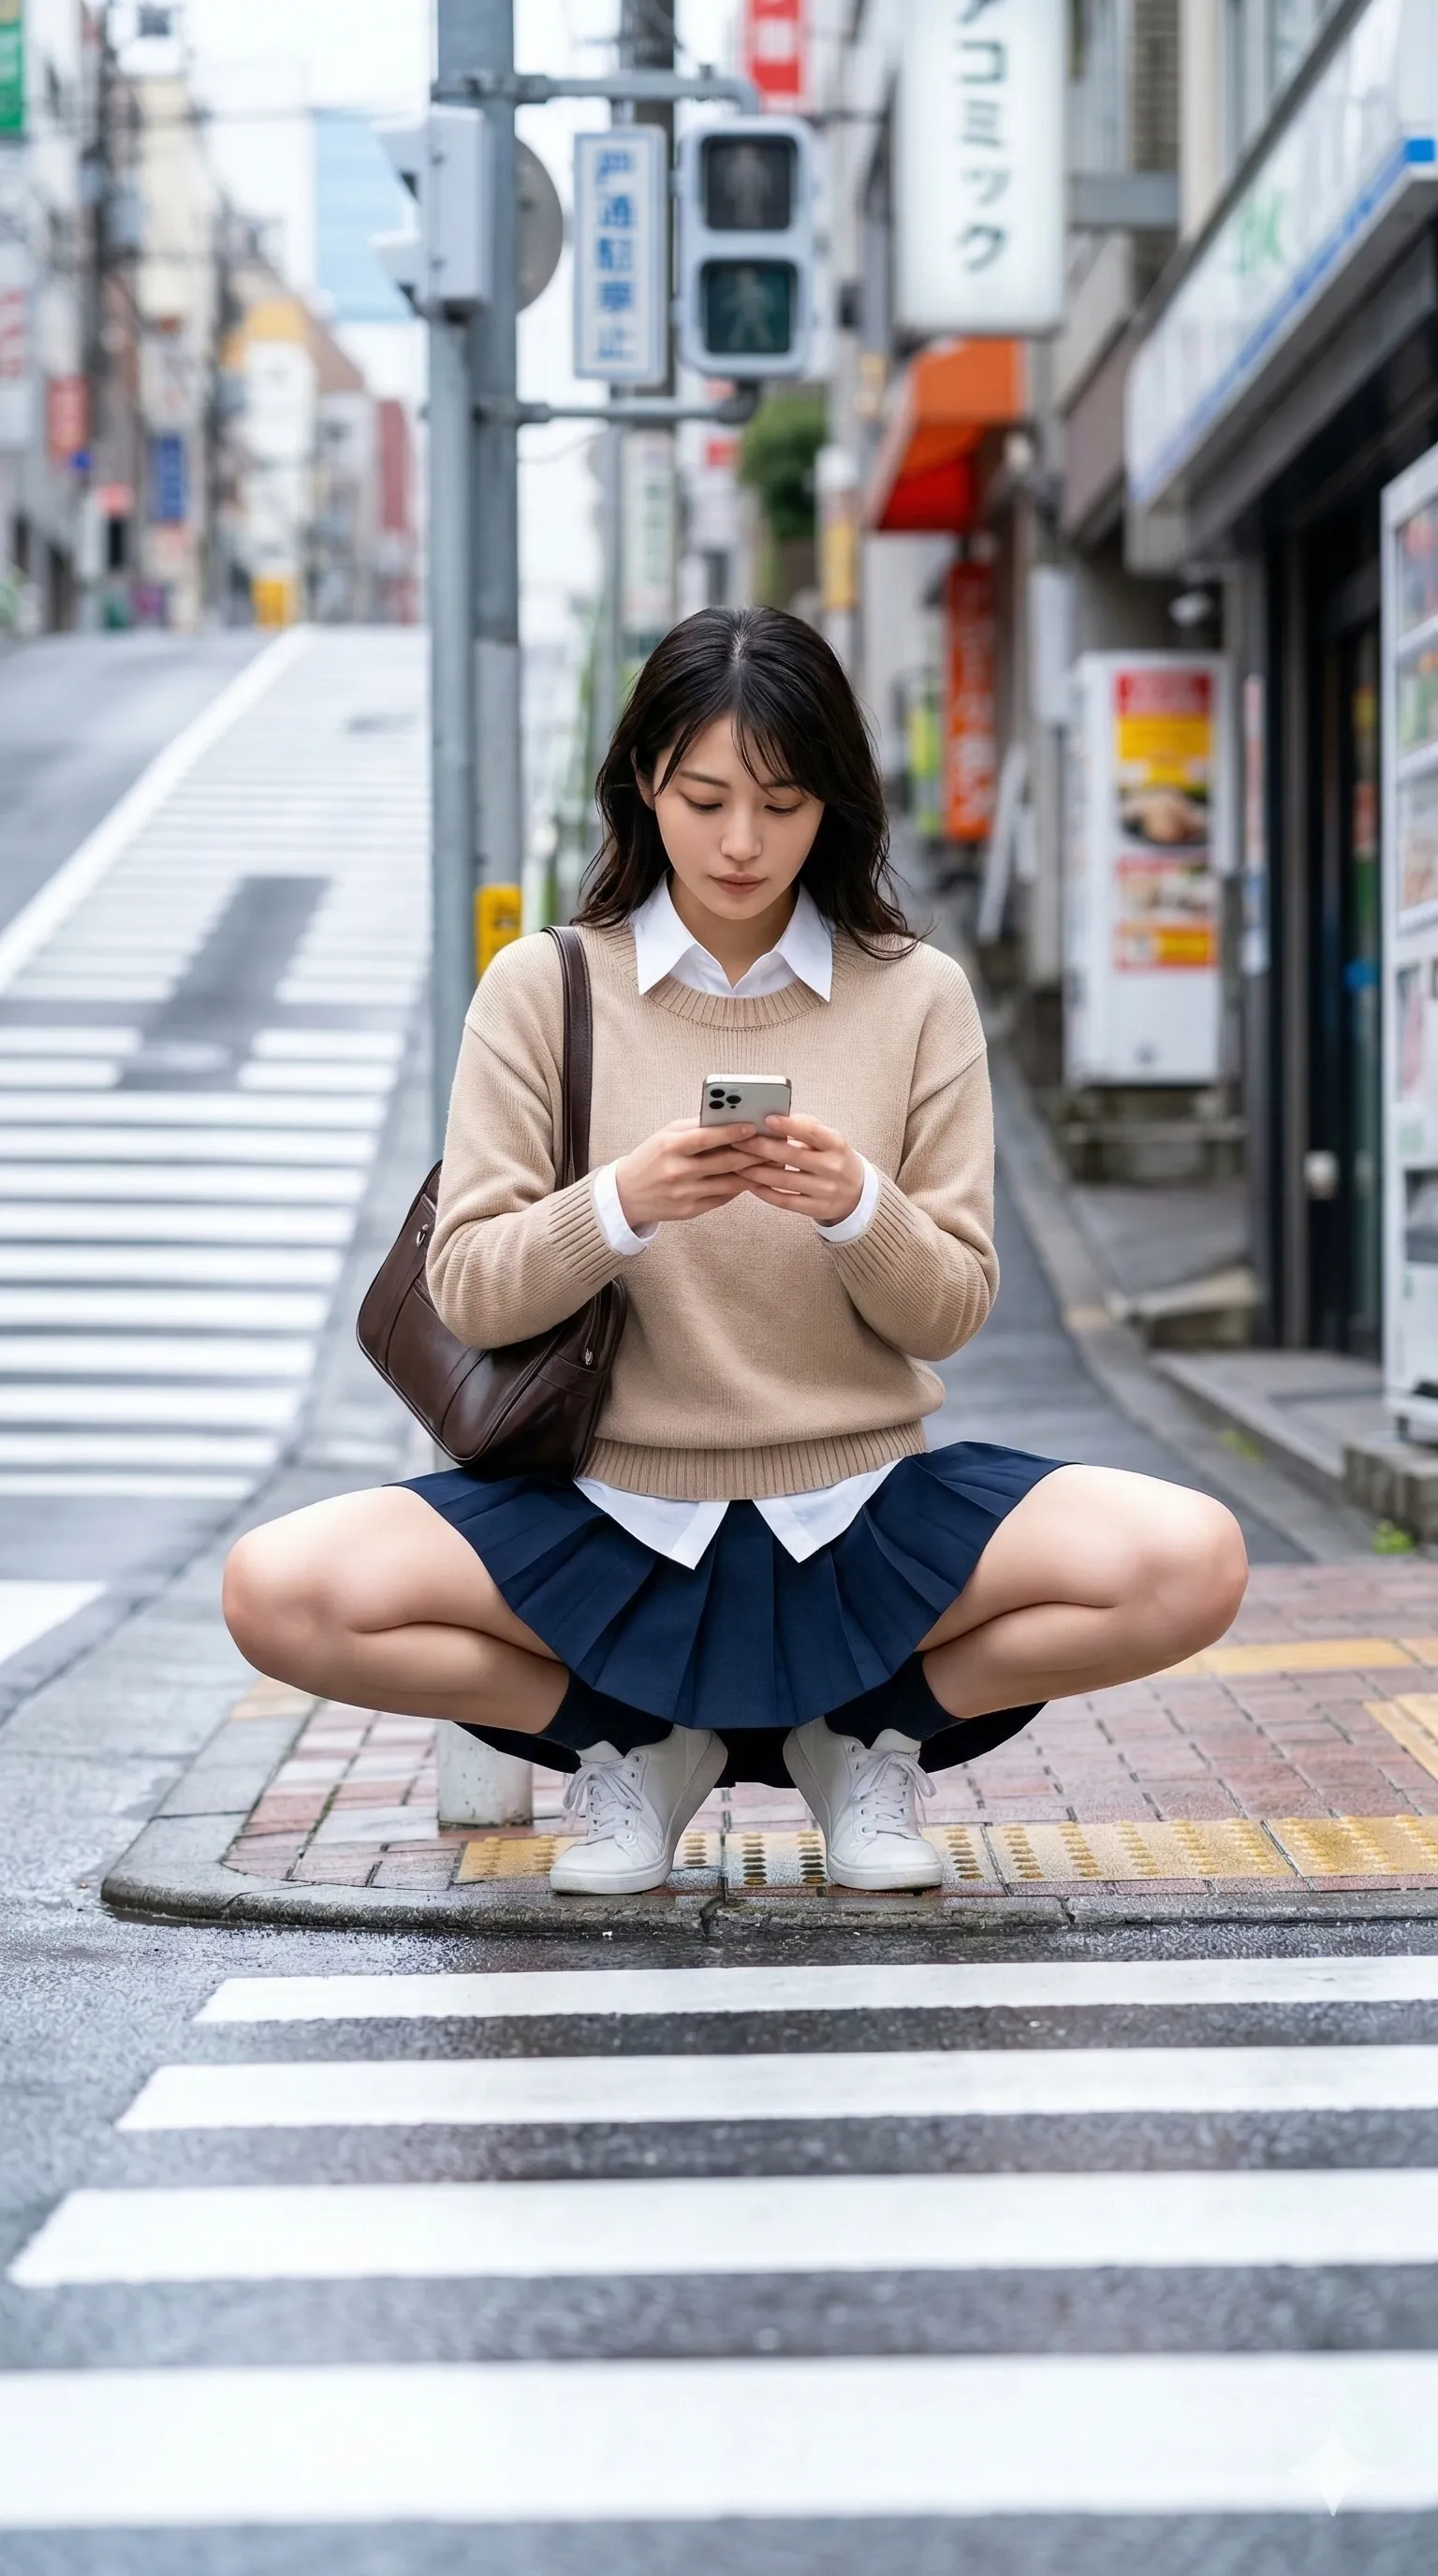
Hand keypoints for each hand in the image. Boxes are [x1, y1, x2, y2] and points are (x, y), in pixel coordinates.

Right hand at [615, 1118, 758, 1229]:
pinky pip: (722, 1198)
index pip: (706, 1137)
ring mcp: (684, 1193)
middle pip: (723, 1161)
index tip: (754, 1126)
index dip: (732, 1132)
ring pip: (728, 1182)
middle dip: (752, 1153)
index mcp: (669, 1147)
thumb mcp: (666, 1135)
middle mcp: (677, 1171)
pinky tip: (751, 1179)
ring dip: (752, 1173)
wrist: (627, 1193)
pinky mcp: (690, 1210)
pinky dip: (739, 1187)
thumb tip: (731, 1117)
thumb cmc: (652, 1158)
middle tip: (773, 1146)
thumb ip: (696, 1127)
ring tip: (769, 1163)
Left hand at [740, 1112, 864, 1225]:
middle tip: (738, 1141)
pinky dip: (765, 1193)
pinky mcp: (817, 1209)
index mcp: (836, 1144)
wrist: (856, 1193)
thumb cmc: (834, 1158)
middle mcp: (833, 1168)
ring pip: (784, 1181)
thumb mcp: (829, 1140)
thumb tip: (775, 1119)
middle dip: (761, 1148)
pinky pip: (785, 1201)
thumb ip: (806, 1128)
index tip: (766, 1119)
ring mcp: (825, 1191)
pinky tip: (751, 1184)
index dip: (788, 1125)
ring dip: (756, 1172)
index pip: (812, 1132)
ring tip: (737, 1164)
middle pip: (791, 1156)